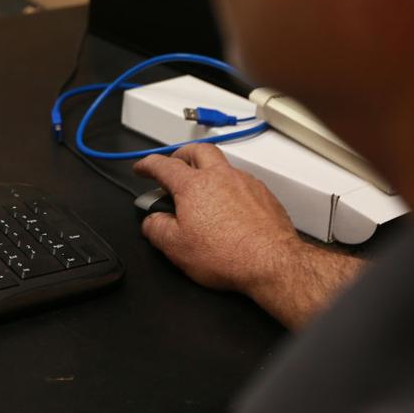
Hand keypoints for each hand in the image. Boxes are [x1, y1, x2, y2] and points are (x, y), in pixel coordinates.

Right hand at [133, 143, 363, 328]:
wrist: (271, 262)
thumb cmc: (227, 255)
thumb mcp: (176, 248)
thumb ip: (156, 229)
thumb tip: (152, 221)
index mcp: (193, 186)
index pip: (163, 165)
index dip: (148, 164)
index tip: (142, 168)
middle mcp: (220, 176)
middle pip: (197, 150)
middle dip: (181, 154)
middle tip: (174, 165)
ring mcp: (244, 182)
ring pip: (222, 165)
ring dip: (208, 170)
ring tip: (202, 190)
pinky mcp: (263, 194)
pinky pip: (242, 181)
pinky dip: (230, 187)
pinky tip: (229, 207)